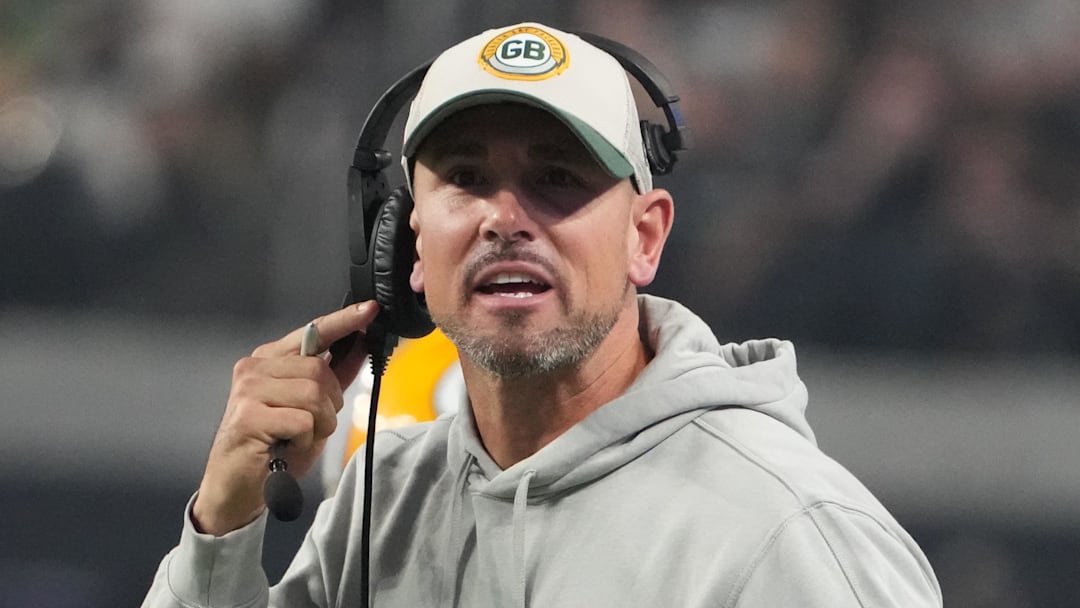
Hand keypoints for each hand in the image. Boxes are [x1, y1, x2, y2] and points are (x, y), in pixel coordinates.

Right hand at [192, 301, 378, 535]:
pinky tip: (285, 446)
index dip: (343, 321)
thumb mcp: (312, 409)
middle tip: (311, 425)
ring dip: (318, 424)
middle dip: (329, 404)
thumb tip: (360, 347)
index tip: (370, 309)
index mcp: (270, 360)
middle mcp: (254, 368)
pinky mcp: (247, 416)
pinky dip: (305, 438)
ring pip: (313, 394)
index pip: (312, 332)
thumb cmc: (273, 447)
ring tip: (298, 437)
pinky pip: (302, 420)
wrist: (238, 490)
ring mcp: (248, 391)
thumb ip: (333, 378)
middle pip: (319, 370)